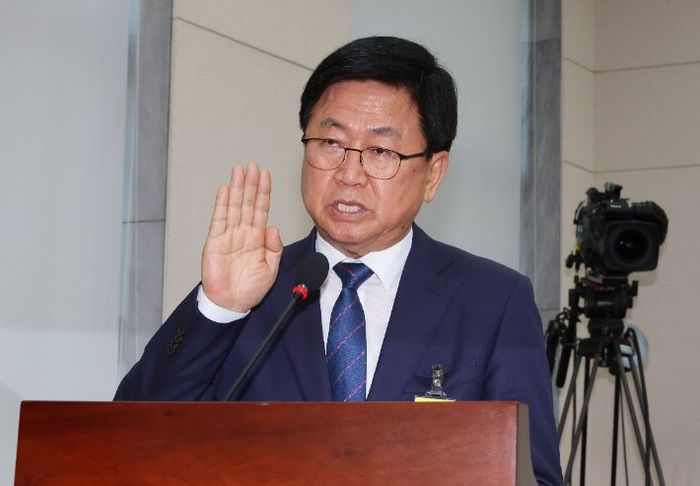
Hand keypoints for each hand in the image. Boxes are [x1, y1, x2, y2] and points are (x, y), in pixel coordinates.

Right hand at [201, 162, 282, 311]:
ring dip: (237, 188)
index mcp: (257, 238)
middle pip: (248, 202)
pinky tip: (225, 190)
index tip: (265, 175)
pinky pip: (219, 219)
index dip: (264, 192)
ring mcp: (228, 236)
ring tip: (239, 170)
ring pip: (234, 206)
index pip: (262, 209)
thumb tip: (274, 228)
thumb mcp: (271, 269)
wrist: (232, 304)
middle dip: (250, 183)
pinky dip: (222, 204)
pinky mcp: (215, 242)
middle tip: (252, 165)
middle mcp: (243, 233)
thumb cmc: (250, 289)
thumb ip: (274, 248)